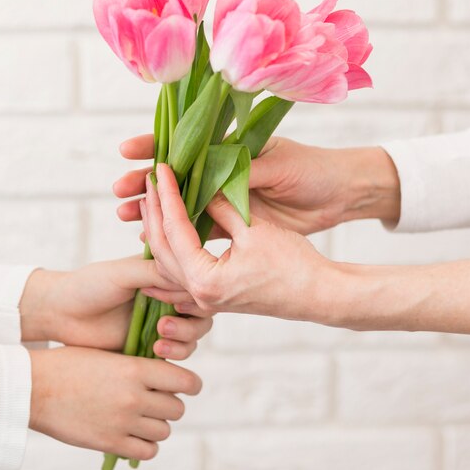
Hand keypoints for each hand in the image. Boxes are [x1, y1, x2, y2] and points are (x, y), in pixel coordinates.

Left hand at [20, 256, 212, 359]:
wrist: (61, 314)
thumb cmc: (88, 286)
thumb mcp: (122, 273)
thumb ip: (155, 272)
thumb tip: (188, 278)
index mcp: (162, 274)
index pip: (195, 283)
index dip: (192, 294)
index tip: (173, 301)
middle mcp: (167, 297)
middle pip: (202, 311)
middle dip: (191, 322)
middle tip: (165, 325)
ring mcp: (161, 321)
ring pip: (194, 333)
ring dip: (185, 338)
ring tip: (159, 341)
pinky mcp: (152, 345)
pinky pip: (178, 352)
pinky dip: (175, 353)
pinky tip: (155, 350)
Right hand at [29, 346, 201, 459]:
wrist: (35, 386)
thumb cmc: (70, 364)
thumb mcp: (109, 354)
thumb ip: (138, 365)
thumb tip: (166, 375)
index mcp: (136, 369)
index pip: (186, 381)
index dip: (191, 384)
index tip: (188, 386)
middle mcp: (135, 396)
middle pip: (177, 408)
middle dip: (170, 404)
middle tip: (156, 401)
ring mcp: (123, 421)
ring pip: (164, 431)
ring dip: (157, 424)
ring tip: (141, 417)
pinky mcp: (110, 443)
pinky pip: (147, 450)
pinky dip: (145, 444)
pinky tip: (133, 434)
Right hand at [114, 134, 400, 234]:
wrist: (341, 195)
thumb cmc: (313, 170)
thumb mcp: (276, 166)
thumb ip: (242, 175)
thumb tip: (206, 185)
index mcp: (230, 148)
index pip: (185, 145)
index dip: (155, 146)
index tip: (128, 151)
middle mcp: (222, 172)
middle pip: (176, 178)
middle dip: (147, 184)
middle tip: (120, 191)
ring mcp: (227, 199)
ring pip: (183, 206)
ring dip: (156, 212)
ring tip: (127, 217)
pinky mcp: (236, 224)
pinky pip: (202, 229)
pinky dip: (180, 234)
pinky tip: (156, 240)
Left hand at [139, 164, 338, 322]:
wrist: (320, 295)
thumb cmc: (294, 265)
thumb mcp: (254, 230)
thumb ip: (222, 208)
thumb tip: (202, 186)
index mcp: (205, 279)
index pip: (174, 229)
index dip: (167, 195)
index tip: (160, 170)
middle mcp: (199, 294)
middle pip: (162, 249)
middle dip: (154, 212)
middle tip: (149, 182)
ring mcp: (206, 299)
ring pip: (167, 264)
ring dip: (157, 233)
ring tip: (150, 204)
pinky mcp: (215, 297)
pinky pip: (179, 276)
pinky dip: (167, 256)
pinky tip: (157, 245)